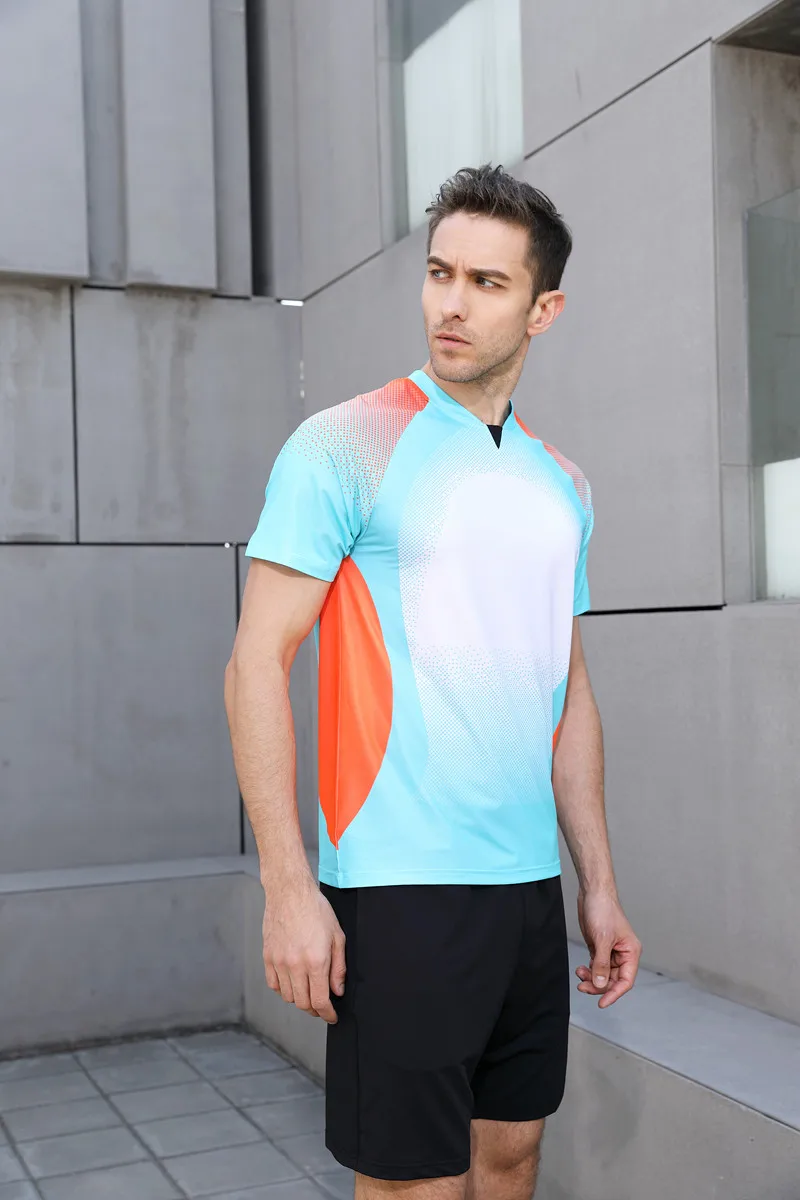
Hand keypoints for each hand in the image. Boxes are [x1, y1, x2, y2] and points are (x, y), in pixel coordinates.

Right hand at [262, 878, 345, 1023]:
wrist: (290, 892)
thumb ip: (339, 967)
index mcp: (316, 961)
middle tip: (322, 1005)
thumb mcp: (337, 936)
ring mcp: (279, 962)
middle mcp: (296, 965)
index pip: (320, 1001)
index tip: (331, 1016)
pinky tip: (292, 982)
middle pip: (303, 1003)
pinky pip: (273, 984)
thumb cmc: (315, 909)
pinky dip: (283, 989)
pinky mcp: (267, 957)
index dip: (328, 1014)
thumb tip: (338, 990)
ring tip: (308, 990)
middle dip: (315, 1009)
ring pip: (288, 997)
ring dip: (299, 999)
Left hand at [575, 888, 640, 1007]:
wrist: (593, 893)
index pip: (626, 980)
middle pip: (613, 980)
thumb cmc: (603, 910)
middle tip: (583, 986)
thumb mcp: (602, 939)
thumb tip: (600, 985)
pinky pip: (596, 967)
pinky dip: (588, 971)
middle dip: (598, 985)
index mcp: (630, 952)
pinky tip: (581, 969)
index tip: (602, 1003)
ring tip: (579, 974)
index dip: (614, 993)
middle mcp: (622, 954)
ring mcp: (610, 952)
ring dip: (591, 978)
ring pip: (603, 975)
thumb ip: (601, 964)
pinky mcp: (599, 948)